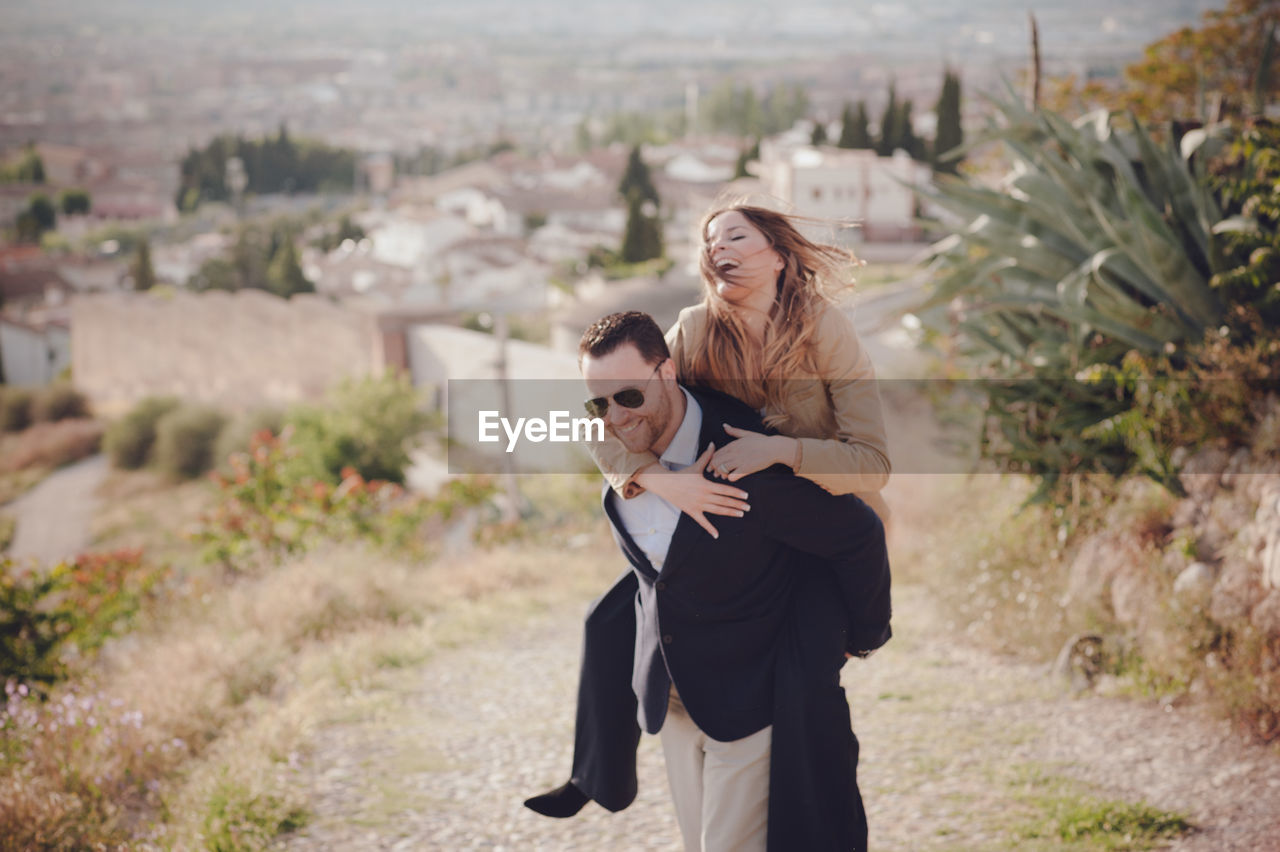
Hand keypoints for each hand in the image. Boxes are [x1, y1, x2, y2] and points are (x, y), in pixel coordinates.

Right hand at [633, 444, 749, 539]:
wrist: (665, 483)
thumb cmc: (682, 474)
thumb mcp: (696, 466)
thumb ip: (707, 456)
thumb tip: (713, 443)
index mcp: (706, 485)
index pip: (725, 490)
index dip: (736, 493)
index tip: (746, 496)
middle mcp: (703, 496)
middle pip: (724, 501)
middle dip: (737, 505)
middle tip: (748, 507)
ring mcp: (698, 505)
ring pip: (717, 510)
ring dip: (729, 513)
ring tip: (740, 514)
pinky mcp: (692, 511)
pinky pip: (702, 521)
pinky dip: (709, 528)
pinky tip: (717, 535)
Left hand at [710, 425, 794, 481]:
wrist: (775, 448)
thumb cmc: (762, 441)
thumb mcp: (747, 434)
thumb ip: (734, 431)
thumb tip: (724, 425)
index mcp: (733, 444)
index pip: (716, 453)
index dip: (712, 460)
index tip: (713, 466)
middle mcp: (734, 452)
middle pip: (716, 461)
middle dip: (714, 468)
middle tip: (717, 473)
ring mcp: (740, 460)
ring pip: (722, 468)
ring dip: (722, 474)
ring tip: (725, 476)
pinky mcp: (746, 468)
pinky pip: (732, 476)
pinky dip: (731, 478)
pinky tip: (734, 478)